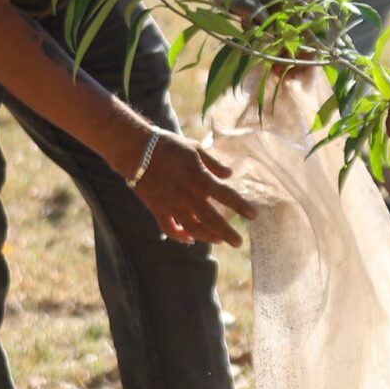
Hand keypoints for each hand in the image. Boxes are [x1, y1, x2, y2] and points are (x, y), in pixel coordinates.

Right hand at [130, 130, 254, 247]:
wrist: (136, 150)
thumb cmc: (168, 146)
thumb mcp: (195, 148)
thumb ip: (213, 163)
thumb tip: (229, 174)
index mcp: (198, 178)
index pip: (225, 195)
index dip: (240, 206)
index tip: (253, 215)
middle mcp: (186, 195)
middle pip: (211, 219)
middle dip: (226, 232)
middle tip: (238, 242)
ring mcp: (171, 204)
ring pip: (192, 228)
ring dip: (207, 237)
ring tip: (219, 241)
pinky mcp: (157, 209)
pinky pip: (169, 228)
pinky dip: (179, 236)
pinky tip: (189, 240)